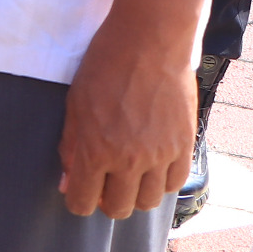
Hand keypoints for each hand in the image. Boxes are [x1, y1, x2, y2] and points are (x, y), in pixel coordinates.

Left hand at [57, 13, 195, 218]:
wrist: (149, 42)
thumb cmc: (104, 67)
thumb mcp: (75, 106)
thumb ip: (71, 148)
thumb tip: (68, 183)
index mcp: (96, 150)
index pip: (83, 203)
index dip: (78, 200)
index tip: (81, 190)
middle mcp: (129, 160)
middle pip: (119, 209)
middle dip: (107, 200)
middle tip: (106, 181)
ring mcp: (160, 155)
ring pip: (149, 202)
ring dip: (136, 193)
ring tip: (131, 172)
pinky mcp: (184, 146)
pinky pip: (174, 184)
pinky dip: (162, 180)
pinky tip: (153, 164)